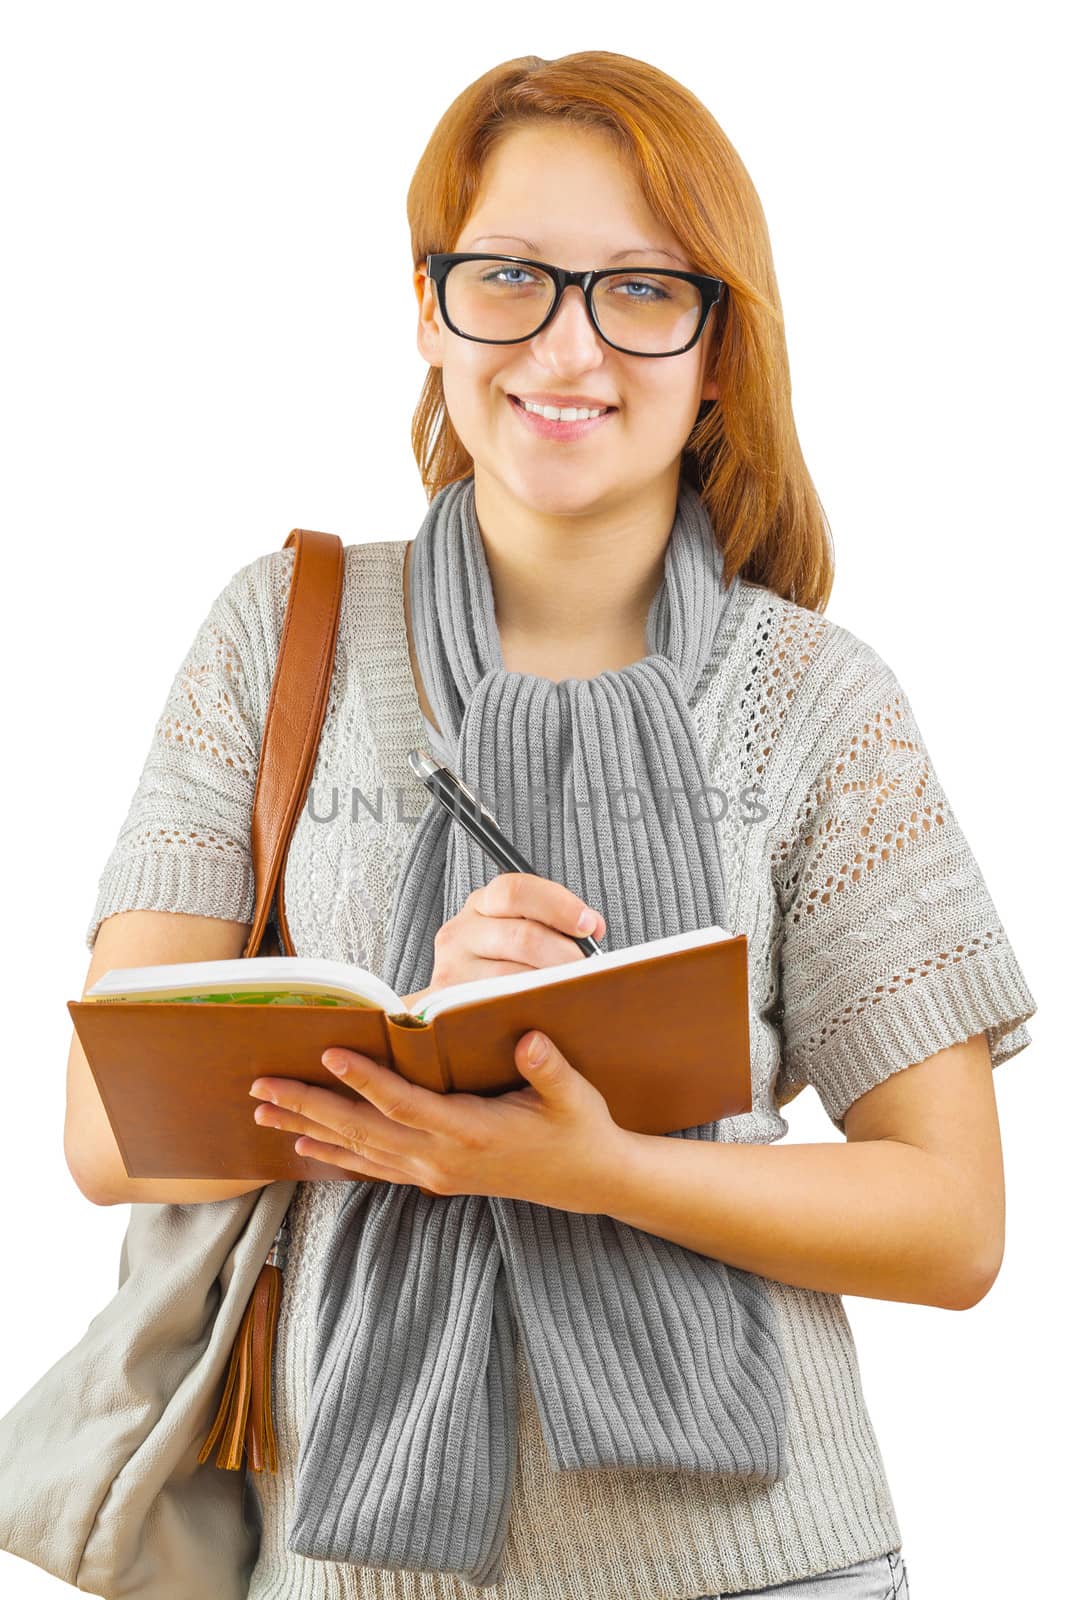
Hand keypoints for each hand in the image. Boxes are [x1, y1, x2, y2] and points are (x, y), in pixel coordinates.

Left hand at [248, 1028, 627, 1212]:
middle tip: (260, 1087)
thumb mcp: (576, 1096)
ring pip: (358, 1151)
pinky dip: (335, 1156)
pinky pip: (373, 1168)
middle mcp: (441, 1159)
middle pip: (362, 1131)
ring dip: (308, 1130)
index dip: (365, 1080)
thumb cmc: (579, 1129)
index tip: (328, 1053)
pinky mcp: (433, 1178)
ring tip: (262, 1113)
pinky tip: (304, 1147)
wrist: (591, 1182)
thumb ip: (549, 1069)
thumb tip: (529, 1040)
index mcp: (470, 1133)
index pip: (404, 1104)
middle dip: (308, 1107)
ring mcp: (434, 1173)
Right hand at [422, 872, 605, 999]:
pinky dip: (530, 1007)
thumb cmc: (504, 964)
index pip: (517, 890)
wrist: (461, 1007)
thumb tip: (592, 927)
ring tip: (570, 991)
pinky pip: (502, 1005)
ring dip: (552, 985)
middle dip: (565, 953)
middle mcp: (461, 931)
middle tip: (586, 969)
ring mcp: (452, 968)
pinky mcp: (454, 1004)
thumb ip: (555, 922)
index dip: (558, 906)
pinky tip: (546, 1010)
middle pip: (523, 936)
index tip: (587, 925)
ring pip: (515, 976)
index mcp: (482, 904)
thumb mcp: (524, 930)